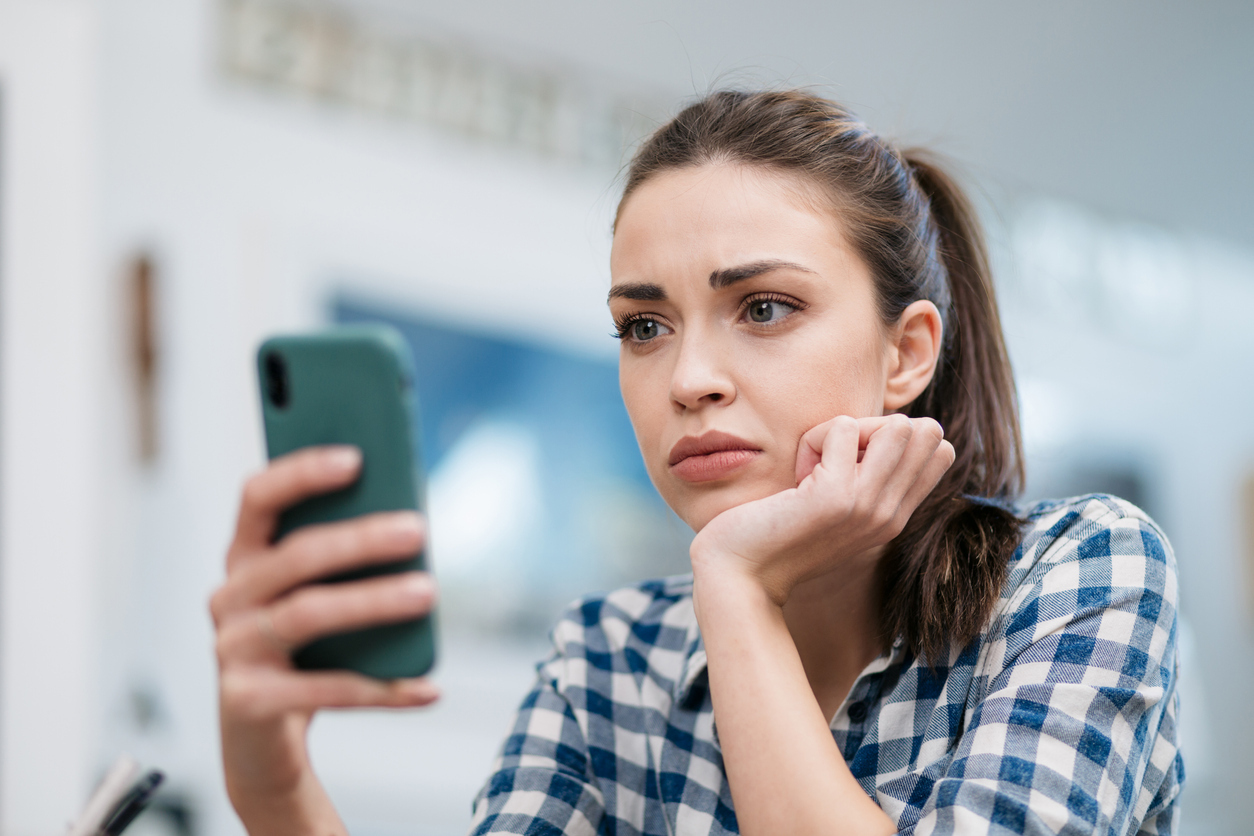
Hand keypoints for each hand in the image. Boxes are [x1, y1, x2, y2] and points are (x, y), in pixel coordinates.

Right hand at [210, 446, 439, 832]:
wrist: (263, 745)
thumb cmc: (303, 653)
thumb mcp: (319, 597)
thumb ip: (346, 559)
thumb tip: (407, 523)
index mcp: (246, 559)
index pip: (259, 499)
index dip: (301, 473)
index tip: (356, 457)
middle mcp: (230, 597)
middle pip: (296, 555)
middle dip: (360, 539)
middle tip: (418, 529)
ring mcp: (233, 650)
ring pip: (307, 613)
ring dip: (372, 601)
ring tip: (427, 592)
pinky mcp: (247, 702)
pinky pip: (325, 690)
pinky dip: (383, 689)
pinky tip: (427, 688)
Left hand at [690, 415, 954, 605]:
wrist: (741, 576)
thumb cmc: (776, 534)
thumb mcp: (835, 509)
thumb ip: (864, 480)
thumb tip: (882, 428)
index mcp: (894, 518)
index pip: (941, 452)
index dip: (896, 437)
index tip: (852, 461)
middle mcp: (890, 515)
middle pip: (927, 433)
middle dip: (877, 426)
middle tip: (834, 458)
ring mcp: (868, 506)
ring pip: (898, 426)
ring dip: (848, 429)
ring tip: (817, 463)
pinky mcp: (836, 496)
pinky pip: (842, 426)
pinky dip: (813, 437)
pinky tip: (796, 476)